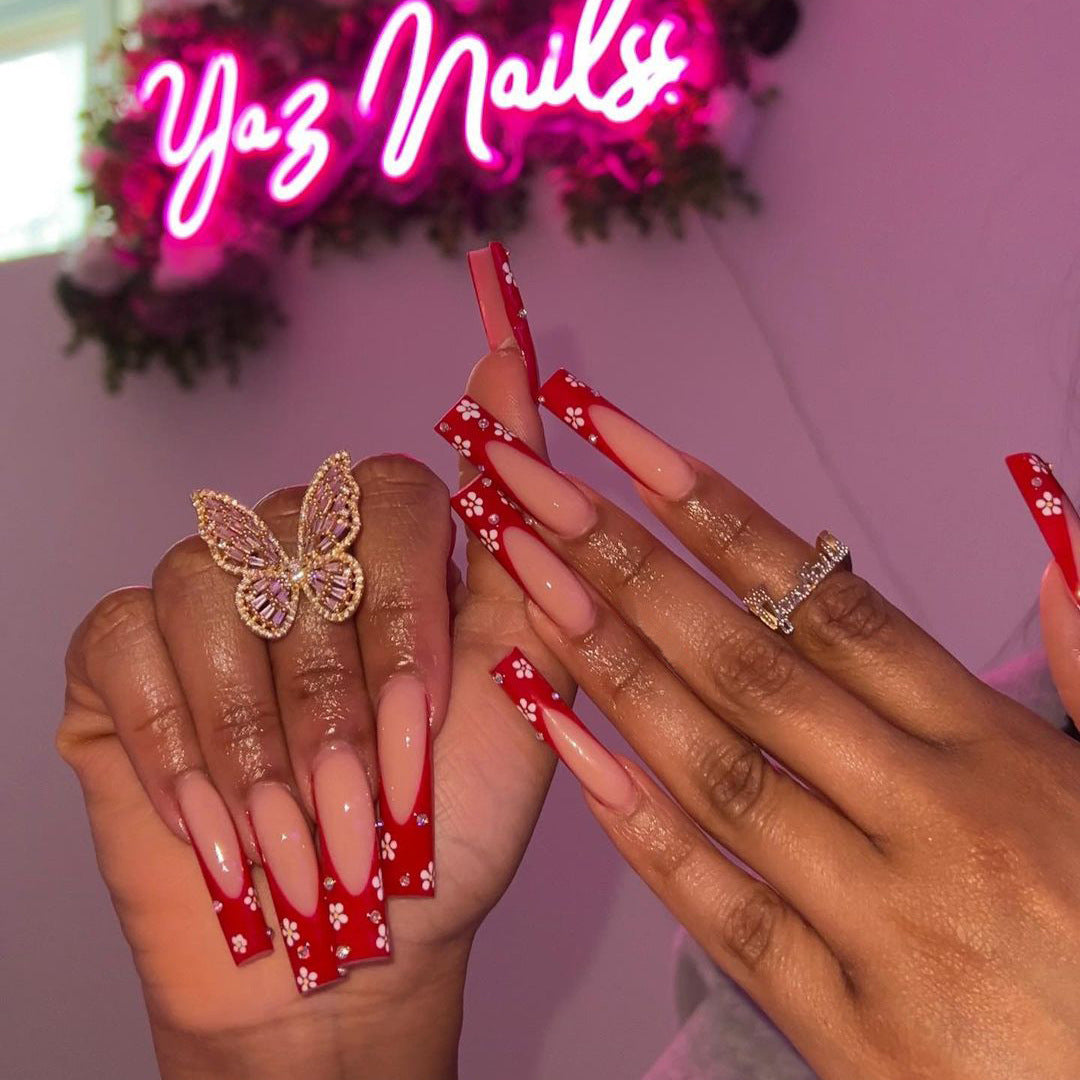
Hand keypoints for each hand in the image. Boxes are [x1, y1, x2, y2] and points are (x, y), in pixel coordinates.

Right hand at [57, 350, 570, 1079]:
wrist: (353, 953)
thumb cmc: (449, 829)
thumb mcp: (518, 691)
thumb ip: (525, 542)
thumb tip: (517, 373)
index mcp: (394, 554)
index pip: (392, 494)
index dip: (408, 611)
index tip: (429, 718)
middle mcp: (296, 551)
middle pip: (299, 545)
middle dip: (338, 702)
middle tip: (369, 812)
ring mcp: (206, 593)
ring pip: (210, 588)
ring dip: (259, 737)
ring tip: (295, 843)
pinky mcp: (121, 650)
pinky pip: (126, 640)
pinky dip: (178, 746)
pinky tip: (216, 829)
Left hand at [453, 371, 1079, 1079]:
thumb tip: (1055, 559)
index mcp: (995, 750)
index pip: (833, 604)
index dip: (720, 516)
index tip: (627, 446)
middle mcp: (933, 816)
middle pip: (751, 664)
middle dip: (628, 563)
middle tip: (534, 487)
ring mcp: (884, 923)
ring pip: (721, 769)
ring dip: (612, 665)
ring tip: (526, 582)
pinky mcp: (847, 1028)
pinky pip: (723, 910)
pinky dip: (639, 827)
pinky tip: (567, 749)